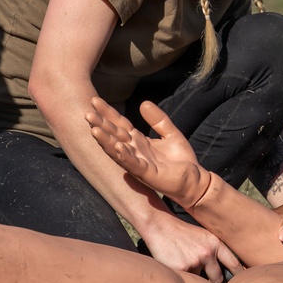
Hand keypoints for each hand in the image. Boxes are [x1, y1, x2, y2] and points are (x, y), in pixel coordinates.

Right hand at [85, 97, 208, 205]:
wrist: (194, 181)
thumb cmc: (181, 160)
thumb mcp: (170, 134)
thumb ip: (158, 120)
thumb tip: (144, 103)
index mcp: (138, 141)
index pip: (120, 124)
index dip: (108, 113)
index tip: (94, 100)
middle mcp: (135, 151)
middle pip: (115, 135)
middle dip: (101, 124)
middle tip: (87, 112)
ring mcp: (139, 163)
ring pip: (118, 150)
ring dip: (106, 140)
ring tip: (94, 129)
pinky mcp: (148, 174)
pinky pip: (134, 164)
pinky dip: (125, 155)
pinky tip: (118, 146)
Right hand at [143, 213, 242, 282]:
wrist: (161, 227)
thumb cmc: (183, 233)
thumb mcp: (204, 237)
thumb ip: (215, 252)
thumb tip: (226, 273)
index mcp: (216, 244)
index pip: (234, 264)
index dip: (240, 276)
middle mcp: (208, 252)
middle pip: (218, 278)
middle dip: (213, 280)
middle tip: (205, 277)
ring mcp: (195, 261)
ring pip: (200, 280)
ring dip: (195, 277)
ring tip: (185, 262)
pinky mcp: (182, 269)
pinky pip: (187, 280)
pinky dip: (183, 276)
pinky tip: (177, 264)